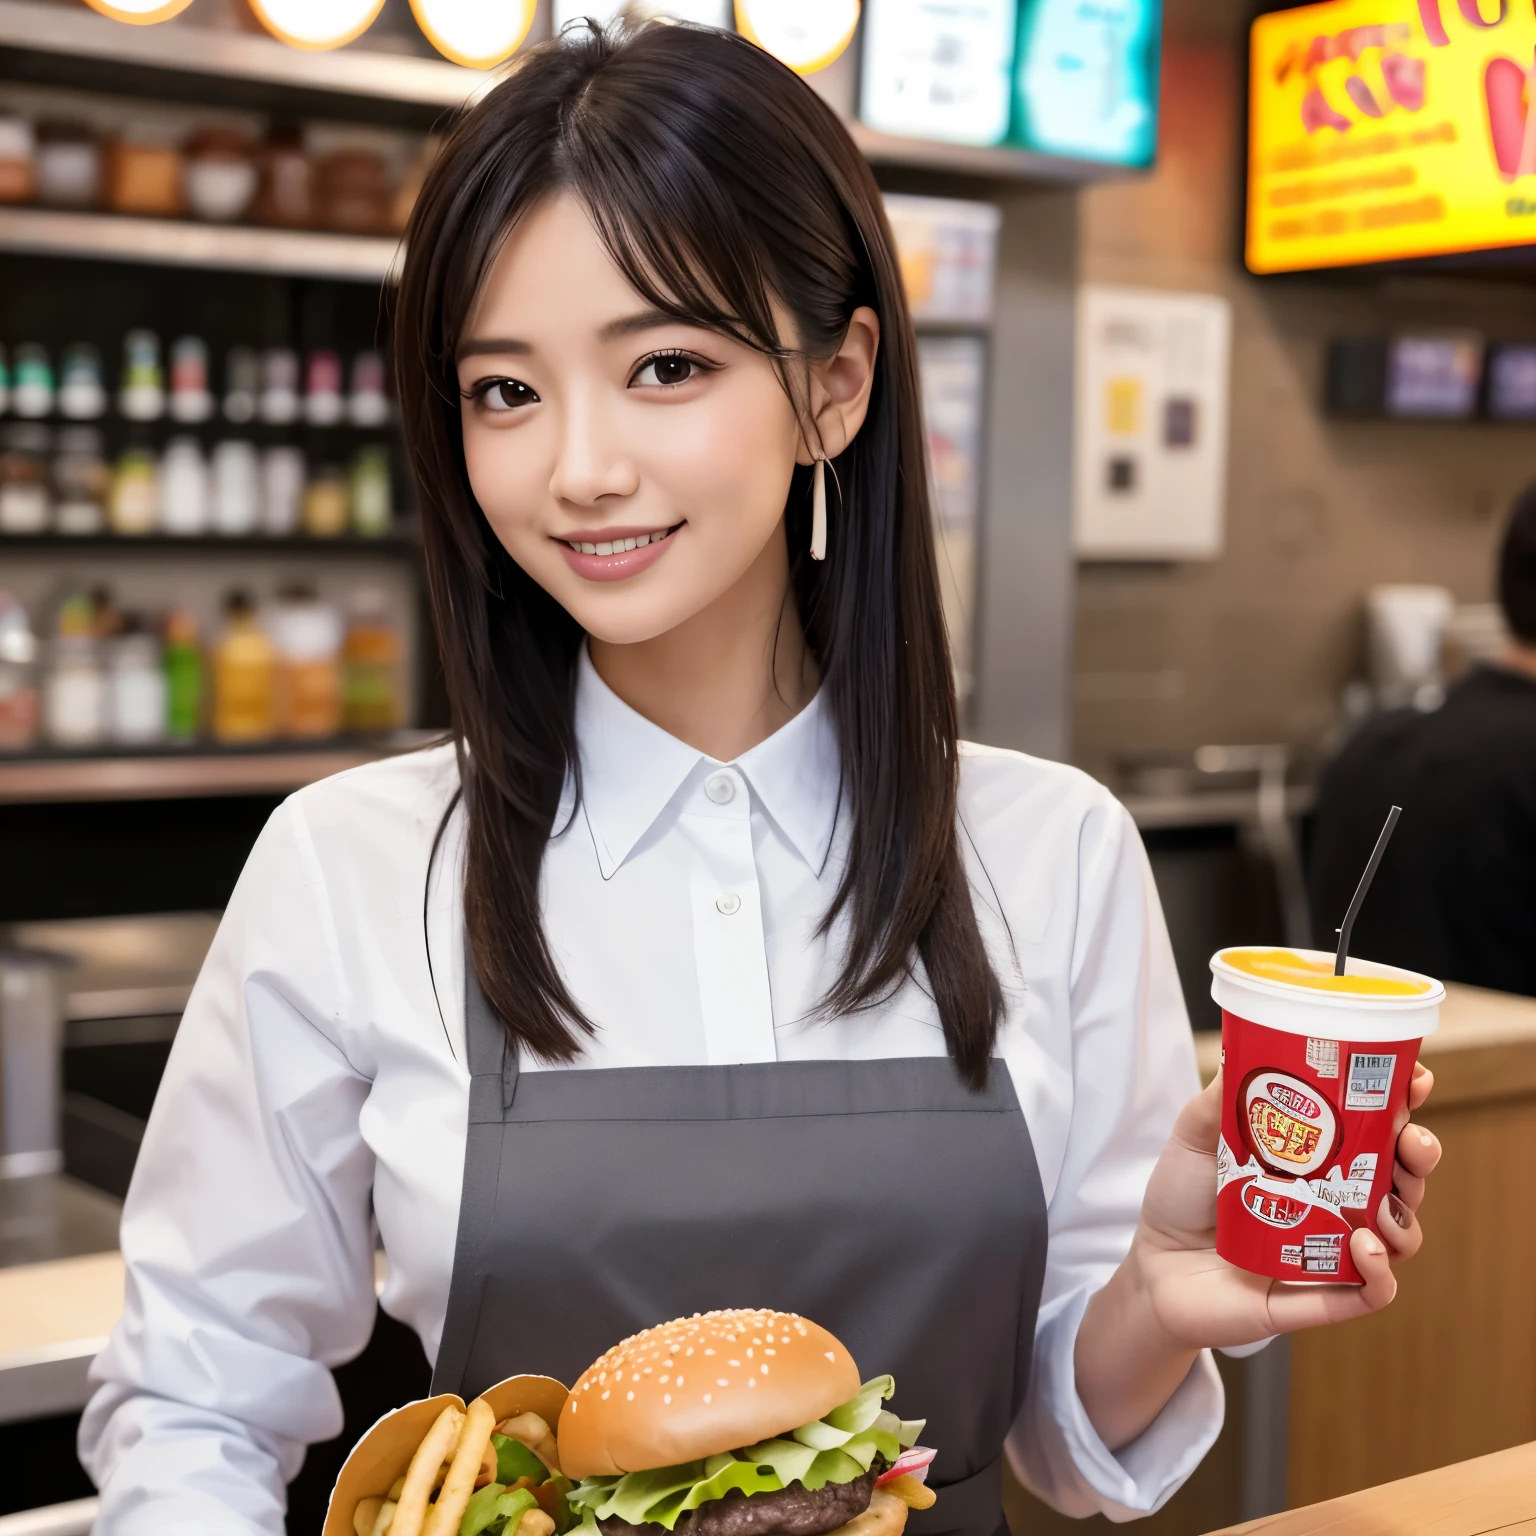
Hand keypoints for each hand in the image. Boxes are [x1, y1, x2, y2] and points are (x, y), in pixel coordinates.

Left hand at [1074, 1063, 1440, 1448]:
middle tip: (1411, 1139)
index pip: (1376, 1129)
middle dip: (1420, 1155)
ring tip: (1383, 1203)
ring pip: (1400, 1235)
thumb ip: (1218, 1099)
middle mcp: (1333, 1201)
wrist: (1154, 1264)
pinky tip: (1363, 1247)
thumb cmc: (1180, 1198)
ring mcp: (1331, 1249)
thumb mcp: (1194, 1137)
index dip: (1402, 1105)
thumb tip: (1241, 1051)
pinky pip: (1370, 1292)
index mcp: (1314, 1157)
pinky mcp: (1318, 1296)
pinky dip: (1379, 1273)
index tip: (1415, 1082)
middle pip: (1402, 1178)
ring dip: (1406, 1217)